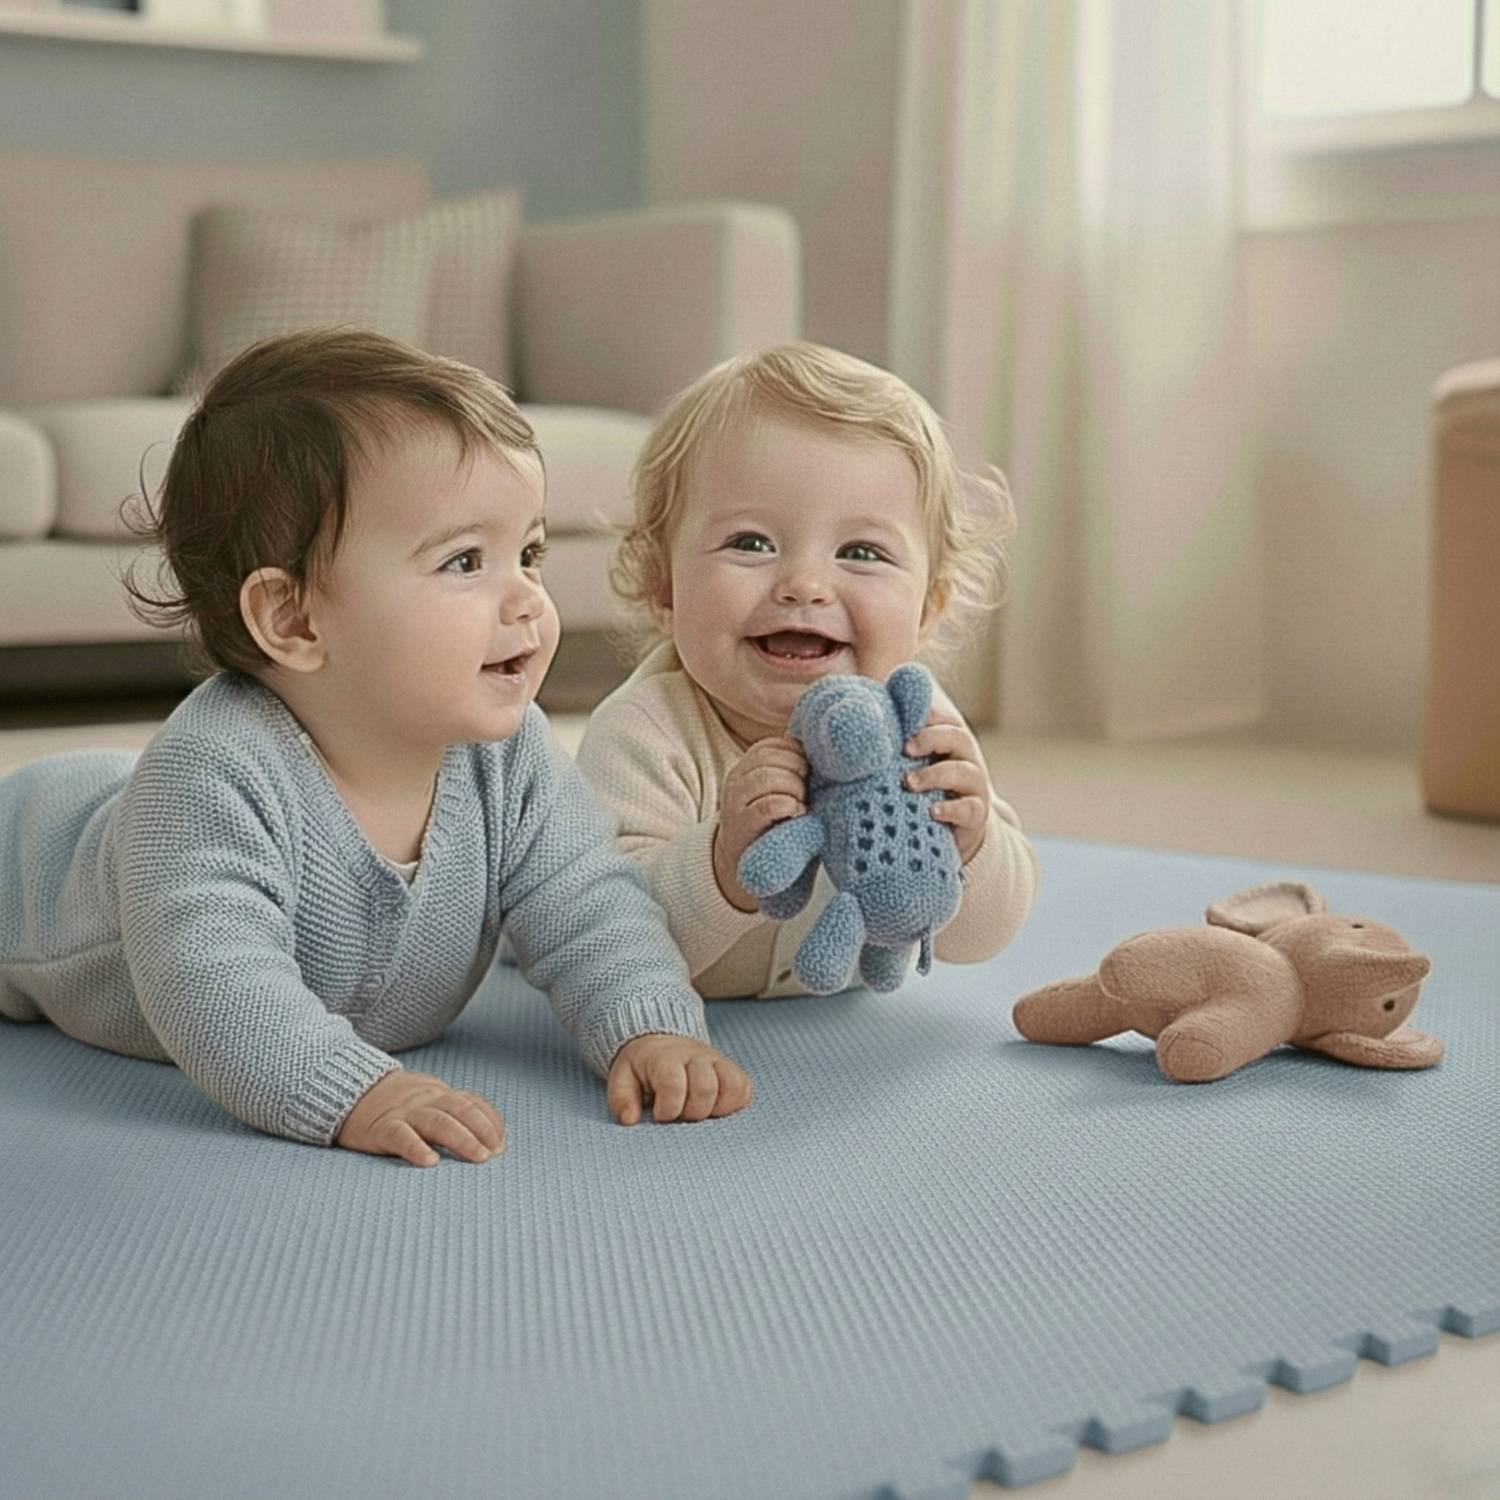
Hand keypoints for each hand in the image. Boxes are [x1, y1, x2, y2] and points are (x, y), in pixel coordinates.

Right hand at [335, 1068, 505, 1166]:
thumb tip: (495, 1141)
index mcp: (441, 1095)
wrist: (352, 1091)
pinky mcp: (381, 1128)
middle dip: (482, 1131)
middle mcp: (427, 1100)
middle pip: (460, 1110)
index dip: (490, 1122)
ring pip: (437, 1121)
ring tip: (478, 1157)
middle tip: (495, 1154)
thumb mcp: (431, 1101)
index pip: (472, 1103)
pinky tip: (429, 1161)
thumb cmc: (400, 1104)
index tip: (502, 1144)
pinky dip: (416, 1148)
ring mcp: (405, 1112)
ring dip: (462, 1139)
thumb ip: (458, 1114)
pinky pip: (400, 1136)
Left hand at [606, 1035, 752, 1124]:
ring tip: (697, 1113)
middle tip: (679, 1115)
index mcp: (666, 1057)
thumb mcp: (622, 1078)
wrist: (662, 1043)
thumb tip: (630, 1120)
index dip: (668, 1109)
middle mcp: (695, 1055)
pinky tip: (715, 1110)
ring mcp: (717, 1061)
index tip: (660, 1115)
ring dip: (714, 1109)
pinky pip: (744, 1089)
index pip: (674, 1085)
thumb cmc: (642, 1068)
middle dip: (691, 1112)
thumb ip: (621, 1098)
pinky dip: (733, 1104)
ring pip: (731, 1087)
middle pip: (705, 1088)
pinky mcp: (732, 1070)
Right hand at [712, 735, 808, 911]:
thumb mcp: (788, 791)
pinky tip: (798, 814)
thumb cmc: (781, 826)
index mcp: (749, 766)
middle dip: (798, 770)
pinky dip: (787, 806)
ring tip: (803, 805)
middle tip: (809, 791)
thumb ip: (799, 771)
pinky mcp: (740, 827)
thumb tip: (830, 751)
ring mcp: (735, 802)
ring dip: (794, 788)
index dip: (799, 754)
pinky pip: (766, 807)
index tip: (812, 773)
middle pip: (771, 757)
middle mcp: (737, 778)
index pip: (775, 744)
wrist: (752, 870)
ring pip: (767, 778)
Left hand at [903, 712, 992, 865]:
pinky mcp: (976, 815)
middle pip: (958, 737)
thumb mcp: (904, 766)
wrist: (947, 832)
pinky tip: (932, 811)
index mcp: (946, 741)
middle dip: (931, 739)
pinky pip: (970, 808)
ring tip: (909, 783)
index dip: (924, 715)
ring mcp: (973, 787)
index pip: (941, 718)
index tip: (900, 719)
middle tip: (905, 748)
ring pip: (965, 772)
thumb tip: (854, 721)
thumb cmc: (917, 791)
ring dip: (935, 775)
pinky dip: (952, 809)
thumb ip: (890, 747)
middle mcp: (964, 758)